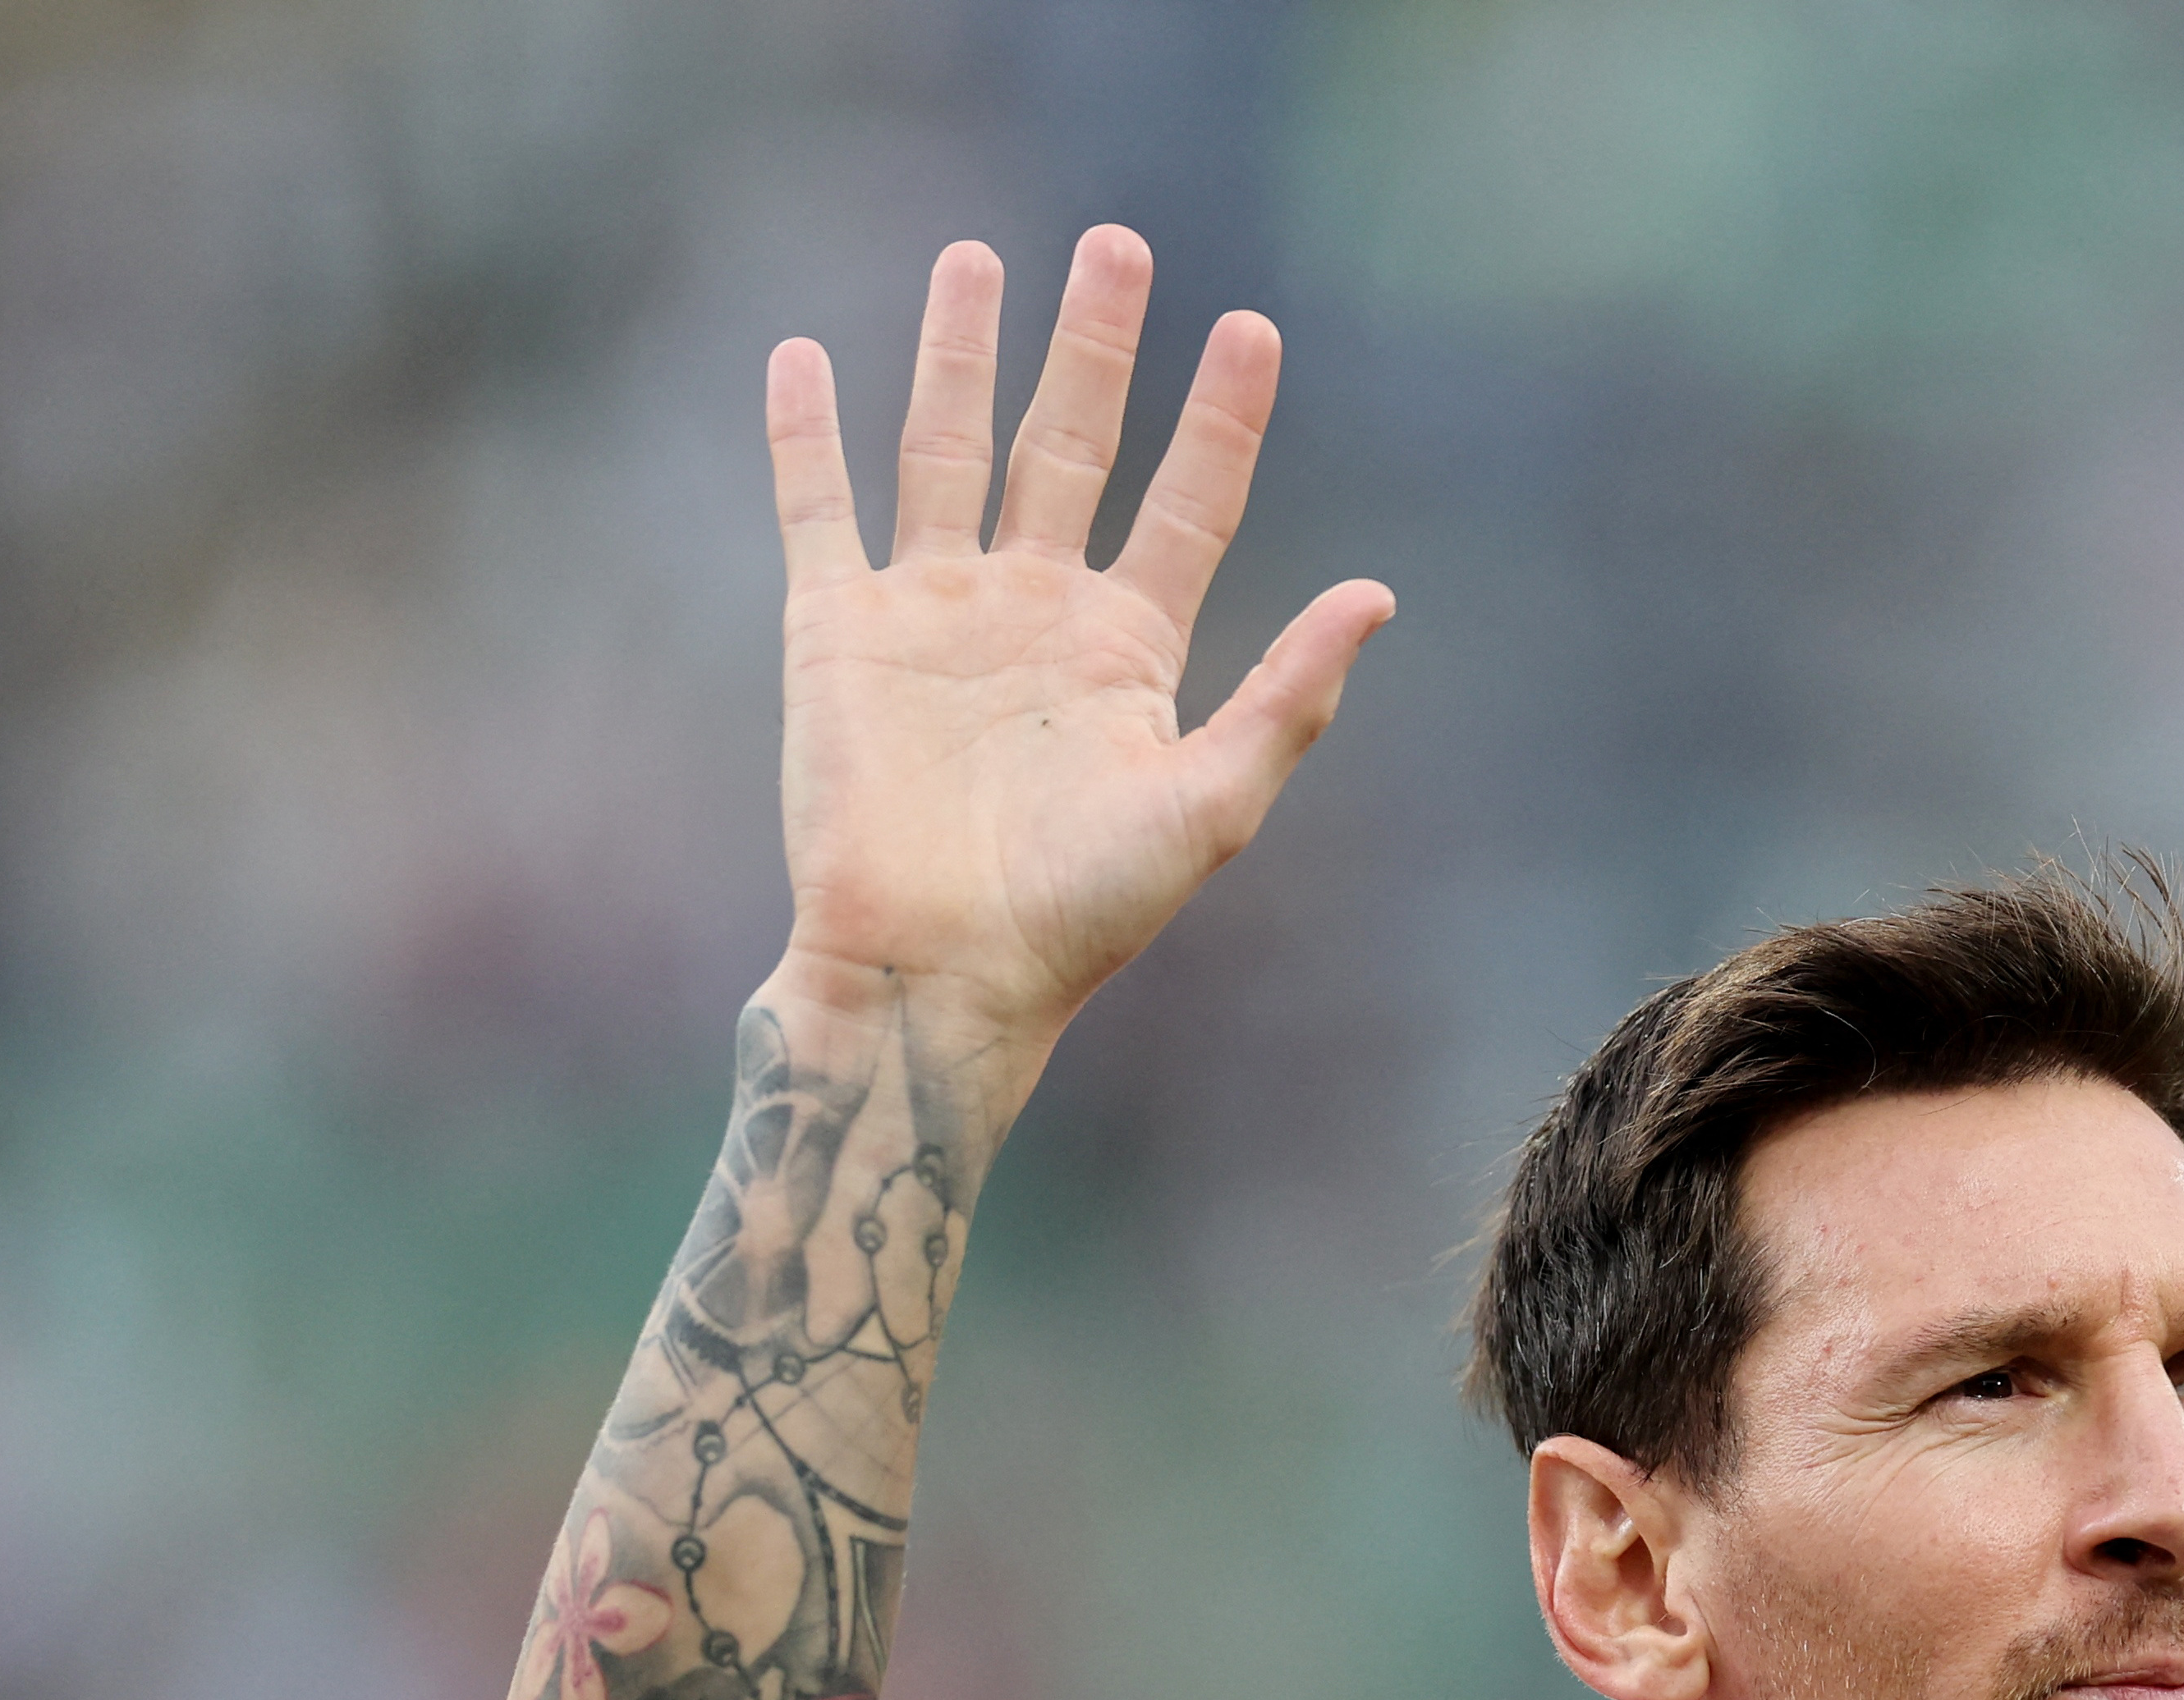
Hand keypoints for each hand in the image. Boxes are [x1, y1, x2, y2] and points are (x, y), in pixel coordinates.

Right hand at [765, 229, 1390, 1066]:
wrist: (940, 972)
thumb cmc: (1081, 913)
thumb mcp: (1210, 805)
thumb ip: (1290, 697)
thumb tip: (1378, 594)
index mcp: (1128, 649)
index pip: (1189, 502)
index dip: (1219, 418)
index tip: (1250, 327)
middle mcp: (1034, 611)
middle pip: (1071, 443)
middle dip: (1095, 347)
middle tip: (1119, 244)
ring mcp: (934, 611)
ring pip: (948, 447)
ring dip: (960, 352)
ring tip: (978, 256)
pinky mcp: (837, 631)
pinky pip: (818, 509)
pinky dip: (806, 433)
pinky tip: (804, 354)